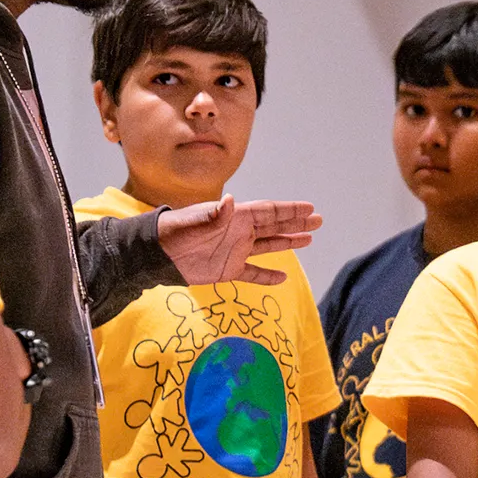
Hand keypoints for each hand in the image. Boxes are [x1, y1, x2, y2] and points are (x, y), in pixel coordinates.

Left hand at [159, 197, 322, 286]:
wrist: (158, 254)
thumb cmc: (174, 232)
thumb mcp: (195, 222)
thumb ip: (215, 214)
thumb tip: (230, 200)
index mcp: (236, 217)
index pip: (269, 212)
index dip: (289, 210)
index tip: (310, 208)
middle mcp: (240, 232)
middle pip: (274, 226)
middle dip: (296, 223)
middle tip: (318, 221)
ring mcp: (236, 251)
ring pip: (268, 246)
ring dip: (287, 242)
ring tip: (308, 239)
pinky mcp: (228, 270)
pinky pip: (253, 273)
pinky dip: (268, 276)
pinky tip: (283, 277)